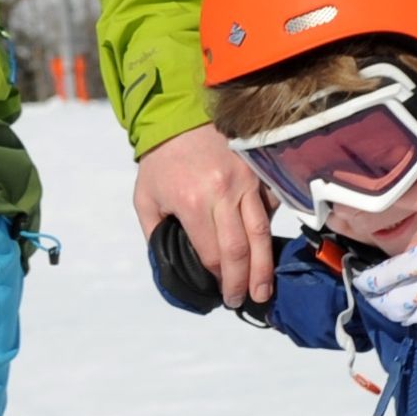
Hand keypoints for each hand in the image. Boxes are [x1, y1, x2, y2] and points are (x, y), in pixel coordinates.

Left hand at [133, 124, 272, 305]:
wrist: (180, 114)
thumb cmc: (161, 160)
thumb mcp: (145, 198)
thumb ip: (156, 233)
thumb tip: (172, 264)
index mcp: (193, 203)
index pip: (212, 254)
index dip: (219, 279)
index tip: (222, 293)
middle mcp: (224, 194)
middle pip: (240, 249)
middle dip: (244, 281)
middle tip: (245, 300)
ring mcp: (247, 182)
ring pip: (261, 232)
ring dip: (264, 266)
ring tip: (264, 289)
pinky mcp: (259, 171)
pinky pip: (271, 207)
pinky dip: (269, 229)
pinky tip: (267, 248)